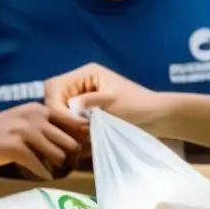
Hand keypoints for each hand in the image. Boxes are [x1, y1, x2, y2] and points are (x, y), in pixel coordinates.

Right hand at [0, 102, 85, 179]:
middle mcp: (36, 117)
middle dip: (73, 157)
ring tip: (54, 173)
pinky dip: (43, 174)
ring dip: (58, 168)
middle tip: (69, 168)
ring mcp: (26, 131)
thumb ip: (43, 127)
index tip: (82, 153)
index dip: (81, 139)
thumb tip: (70, 141)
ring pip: (59, 154)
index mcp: (39, 109)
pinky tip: (40, 176)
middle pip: (71, 141)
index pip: (74, 122)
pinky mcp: (16, 147)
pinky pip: (41, 166)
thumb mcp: (21, 123)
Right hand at [44, 63, 164, 132]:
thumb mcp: (113, 102)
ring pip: (60, 110)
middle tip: (76, 130)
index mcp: (86, 73)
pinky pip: (70, 117)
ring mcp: (83, 96)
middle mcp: (81, 82)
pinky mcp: (87, 109)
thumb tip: (71, 106)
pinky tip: (83, 135)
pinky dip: (74, 127)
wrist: (156, 116)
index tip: (70, 122)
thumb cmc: (137, 105)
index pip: (55, 86)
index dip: (57, 106)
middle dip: (60, 115)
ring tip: (81, 134)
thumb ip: (91, 102)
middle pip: (53, 97)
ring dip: (67, 123)